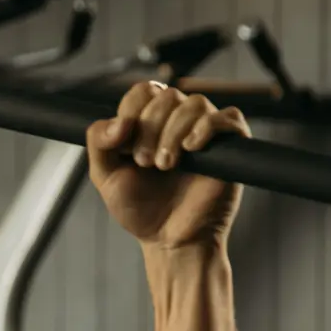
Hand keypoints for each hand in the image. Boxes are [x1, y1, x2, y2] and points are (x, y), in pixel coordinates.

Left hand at [87, 82, 249, 253]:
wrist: (168, 239)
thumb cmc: (140, 209)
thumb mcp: (105, 176)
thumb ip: (99, 143)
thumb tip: (119, 122)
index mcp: (149, 121)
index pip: (143, 91)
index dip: (132, 112)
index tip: (125, 147)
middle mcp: (178, 120)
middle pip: (167, 96)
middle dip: (150, 128)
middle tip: (146, 163)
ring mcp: (205, 131)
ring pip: (195, 103)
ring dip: (173, 133)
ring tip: (166, 165)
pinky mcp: (230, 145)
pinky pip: (227, 117)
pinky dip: (207, 128)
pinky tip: (191, 149)